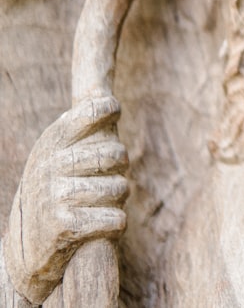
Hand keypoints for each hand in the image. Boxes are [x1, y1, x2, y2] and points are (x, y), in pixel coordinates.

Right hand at [2, 96, 127, 304]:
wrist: (26, 245)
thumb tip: (108, 95)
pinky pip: (116, 219)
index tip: (114, 110)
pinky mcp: (64, 226)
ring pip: (120, 188)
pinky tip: (101, 224)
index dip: (108, 109)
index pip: (89, 112)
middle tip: (109, 176)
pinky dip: (116, 224)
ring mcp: (56, 196)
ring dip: (118, 199)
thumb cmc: (54, 190)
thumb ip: (80, 130)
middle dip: (121, 168)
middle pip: (117, 154)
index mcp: (51, 143)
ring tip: (100, 203)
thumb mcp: (57, 155)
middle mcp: (51, 165)